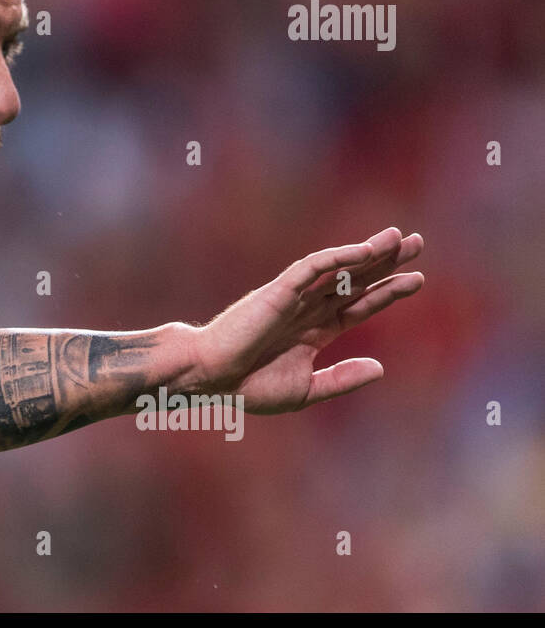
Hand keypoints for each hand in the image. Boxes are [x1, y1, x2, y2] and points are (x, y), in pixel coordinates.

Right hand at [185, 227, 423, 413]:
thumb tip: (381, 368)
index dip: (387, 292)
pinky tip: (363, 251)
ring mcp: (294, 298)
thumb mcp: (306, 390)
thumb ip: (342, 378)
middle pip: (355, 279)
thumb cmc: (247, 387)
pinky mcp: (279, 291)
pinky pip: (312, 268)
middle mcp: (307, 309)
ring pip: (338, 268)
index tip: (417, 279)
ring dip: (369, 252)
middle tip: (418, 242)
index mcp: (314, 331)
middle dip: (386, 262)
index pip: (358, 305)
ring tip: (401, 237)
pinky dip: (337, 258)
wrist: (210, 378)